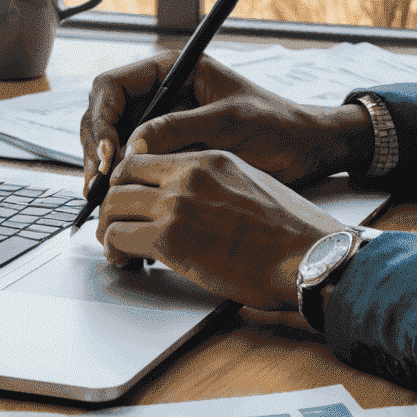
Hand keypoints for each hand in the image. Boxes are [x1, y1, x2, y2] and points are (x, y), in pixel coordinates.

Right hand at [79, 52, 372, 194]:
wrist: (305, 148)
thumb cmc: (275, 124)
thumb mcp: (228, 122)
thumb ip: (179, 128)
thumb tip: (133, 147)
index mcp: (171, 70)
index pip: (112, 86)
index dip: (102, 118)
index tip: (110, 152)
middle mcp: (160, 92)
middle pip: (104, 114)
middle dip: (96, 147)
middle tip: (99, 183)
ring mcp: (161, 121)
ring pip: (112, 140)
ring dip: (103, 167)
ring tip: (103, 198)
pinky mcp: (168, 149)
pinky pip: (132, 161)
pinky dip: (121, 181)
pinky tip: (121, 202)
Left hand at [94, 147, 338, 309]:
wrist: (307, 256)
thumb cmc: (289, 230)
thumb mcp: (248, 182)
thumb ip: (211, 183)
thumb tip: (187, 198)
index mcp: (206, 159)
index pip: (145, 156)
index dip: (128, 179)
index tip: (127, 197)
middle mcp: (186, 176)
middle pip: (122, 179)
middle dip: (113, 203)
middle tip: (115, 223)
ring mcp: (177, 206)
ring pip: (114, 207)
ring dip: (109, 229)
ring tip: (117, 246)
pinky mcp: (171, 240)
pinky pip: (120, 238)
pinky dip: (116, 250)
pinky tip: (126, 260)